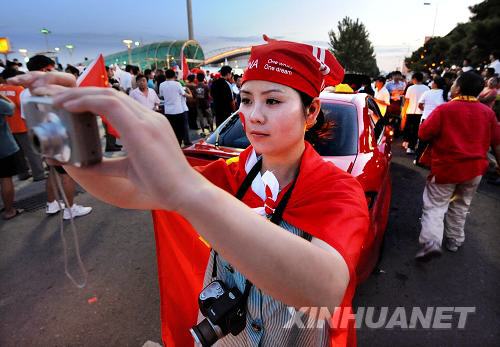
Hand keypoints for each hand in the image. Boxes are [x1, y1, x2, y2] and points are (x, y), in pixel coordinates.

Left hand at [9, 71, 200, 210]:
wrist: (185, 193)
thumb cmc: (163, 185)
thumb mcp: (129, 170)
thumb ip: (110, 164)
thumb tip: (89, 165)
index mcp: (149, 125)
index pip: (118, 103)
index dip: (92, 100)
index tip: (71, 106)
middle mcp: (149, 117)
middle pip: (110, 94)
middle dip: (81, 93)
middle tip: (56, 98)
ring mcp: (147, 120)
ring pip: (108, 95)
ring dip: (79, 95)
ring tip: (56, 101)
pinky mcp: (141, 128)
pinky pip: (109, 105)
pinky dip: (86, 102)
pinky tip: (68, 107)